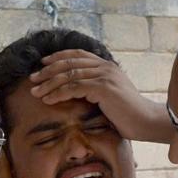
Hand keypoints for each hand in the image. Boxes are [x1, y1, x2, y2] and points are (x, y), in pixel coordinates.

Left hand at [29, 49, 172, 143]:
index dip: (58, 57)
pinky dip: (58, 93)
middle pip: (70, 62)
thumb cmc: (127, 115)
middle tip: (32, 79)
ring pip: (69, 75)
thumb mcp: (108, 97)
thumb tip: (75, 92)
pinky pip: (74, 87)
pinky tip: (48, 100)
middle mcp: (105, 67)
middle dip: (48, 70)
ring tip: (35, 92)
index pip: (77, 55)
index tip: (42, 64)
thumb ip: (94, 89)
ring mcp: (105, 76)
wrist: (145, 122)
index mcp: (106, 66)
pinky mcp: (104, 88)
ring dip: (49, 83)